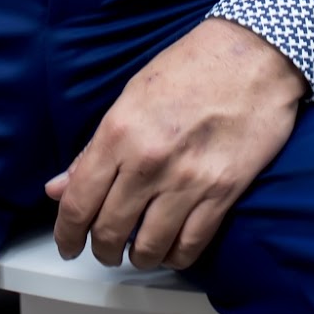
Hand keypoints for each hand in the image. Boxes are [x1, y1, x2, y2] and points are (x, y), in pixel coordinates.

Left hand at [45, 18, 305, 271]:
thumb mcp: (133, 96)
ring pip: (148, 247)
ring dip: (137, 258)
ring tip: (136, 252)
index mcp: (119, 130)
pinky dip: (175, 257)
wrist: (254, 55)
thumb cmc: (193, 66)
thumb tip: (59, 187)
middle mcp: (148, 160)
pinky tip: (170, 249)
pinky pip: (190, 246)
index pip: (78, 201)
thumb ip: (95, 148)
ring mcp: (186, 180)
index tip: (67, 243)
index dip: (67, 233)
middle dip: (101, 250)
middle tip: (102, 250)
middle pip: (109, 231)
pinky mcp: (222, 193)